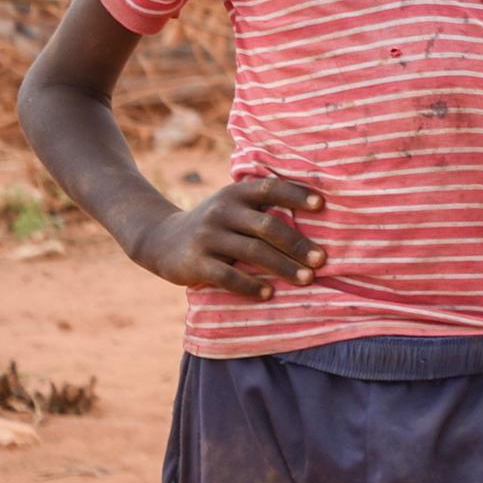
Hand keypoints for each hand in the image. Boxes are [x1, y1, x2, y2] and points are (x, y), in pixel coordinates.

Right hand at [126, 176, 325, 300]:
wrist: (160, 240)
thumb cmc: (215, 225)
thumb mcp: (232, 206)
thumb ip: (262, 207)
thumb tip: (320, 215)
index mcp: (235, 194)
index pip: (270, 188)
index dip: (296, 195)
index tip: (322, 205)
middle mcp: (222, 211)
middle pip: (267, 226)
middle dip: (297, 244)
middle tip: (322, 259)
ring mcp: (207, 237)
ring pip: (252, 252)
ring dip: (283, 267)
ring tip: (307, 279)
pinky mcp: (195, 262)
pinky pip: (228, 276)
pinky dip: (250, 285)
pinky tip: (269, 294)